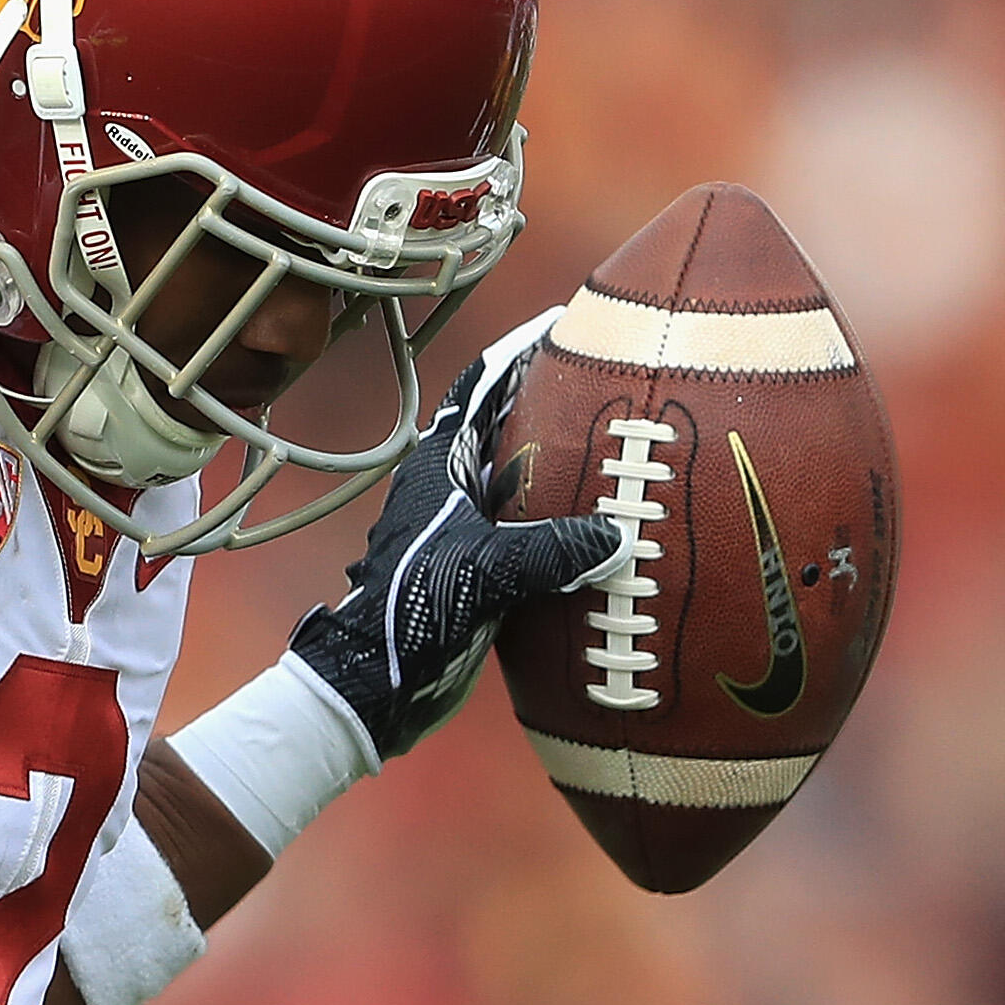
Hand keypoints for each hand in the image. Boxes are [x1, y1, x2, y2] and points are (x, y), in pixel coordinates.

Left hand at [287, 308, 629, 758]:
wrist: (376, 683)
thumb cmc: (410, 612)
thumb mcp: (483, 571)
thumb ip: (547, 550)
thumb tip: (617, 536)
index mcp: (439, 468)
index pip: (481, 389)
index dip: (520, 352)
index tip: (564, 321)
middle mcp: (453, 490)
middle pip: (511, 428)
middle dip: (557, 403)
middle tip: (616, 380)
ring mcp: (470, 531)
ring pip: (528, 483)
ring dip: (570, 467)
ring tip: (628, 447)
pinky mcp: (487, 572)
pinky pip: (540, 535)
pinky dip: (574, 526)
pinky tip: (618, 530)